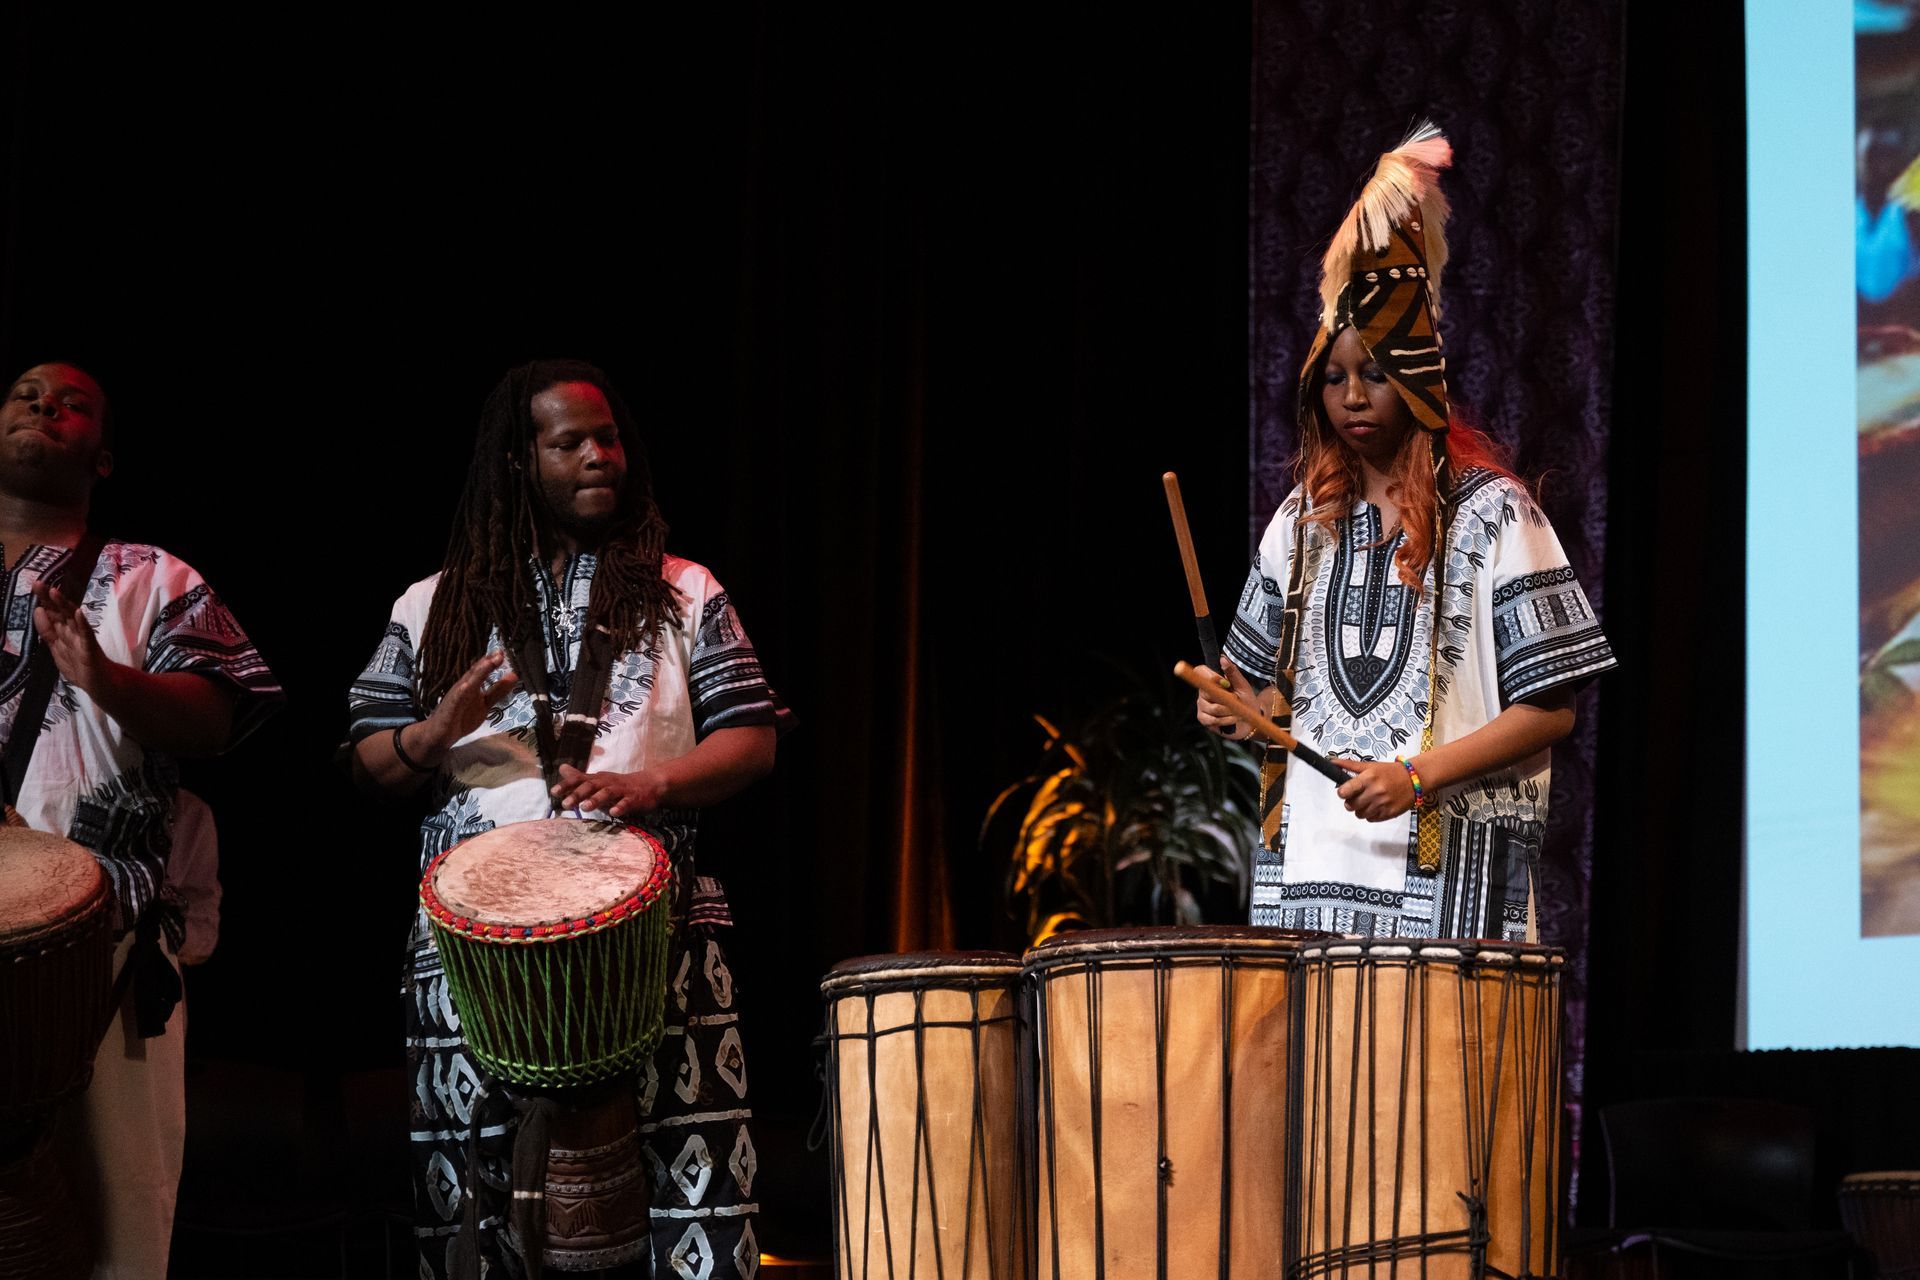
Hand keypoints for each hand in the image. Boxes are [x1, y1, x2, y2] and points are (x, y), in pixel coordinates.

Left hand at [32, 579, 114, 696]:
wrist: (99, 684)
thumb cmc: (80, 666)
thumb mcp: (56, 648)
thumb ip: (47, 630)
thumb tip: (38, 610)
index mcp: (63, 632)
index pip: (52, 613)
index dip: (44, 600)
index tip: (36, 586)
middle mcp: (72, 631)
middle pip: (60, 612)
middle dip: (49, 598)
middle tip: (38, 583)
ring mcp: (82, 638)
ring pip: (72, 618)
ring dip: (64, 605)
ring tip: (55, 592)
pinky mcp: (90, 647)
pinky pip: (86, 633)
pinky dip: (82, 623)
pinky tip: (78, 613)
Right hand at [417, 651, 519, 755]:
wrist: (440, 734)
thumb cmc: (461, 716)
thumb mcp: (485, 704)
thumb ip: (498, 691)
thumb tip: (515, 676)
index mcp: (473, 684)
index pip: (483, 669)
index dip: (493, 660)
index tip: (504, 651)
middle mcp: (464, 686)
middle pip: (476, 671)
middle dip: (487, 661)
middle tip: (500, 652)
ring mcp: (456, 695)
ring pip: (467, 681)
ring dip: (478, 671)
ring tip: (489, 662)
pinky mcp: (450, 706)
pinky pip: (456, 698)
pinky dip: (462, 691)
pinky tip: (468, 686)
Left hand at [551, 763, 667, 817]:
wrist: (649, 784)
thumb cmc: (618, 785)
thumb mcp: (597, 780)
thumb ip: (579, 777)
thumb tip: (561, 768)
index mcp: (597, 780)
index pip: (579, 780)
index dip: (567, 785)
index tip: (554, 792)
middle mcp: (607, 783)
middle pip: (591, 786)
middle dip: (578, 794)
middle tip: (565, 804)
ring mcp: (621, 790)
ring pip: (607, 793)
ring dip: (596, 799)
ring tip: (585, 808)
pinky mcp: (634, 798)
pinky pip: (627, 802)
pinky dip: (620, 807)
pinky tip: (614, 813)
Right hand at [1193, 654, 1259, 738]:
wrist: (1249, 720)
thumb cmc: (1246, 700)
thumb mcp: (1242, 685)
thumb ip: (1232, 673)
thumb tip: (1223, 658)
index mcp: (1211, 681)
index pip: (1200, 671)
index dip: (1210, 676)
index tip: (1225, 683)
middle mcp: (1203, 692)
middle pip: (1207, 692)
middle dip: (1226, 698)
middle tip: (1237, 700)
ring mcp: (1201, 706)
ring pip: (1213, 708)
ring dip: (1230, 711)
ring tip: (1237, 711)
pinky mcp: (1203, 719)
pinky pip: (1213, 720)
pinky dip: (1226, 720)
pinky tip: (1232, 719)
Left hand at [1333, 757, 1418, 821]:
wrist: (1414, 779)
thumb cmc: (1390, 771)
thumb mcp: (1371, 765)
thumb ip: (1350, 765)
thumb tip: (1331, 762)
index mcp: (1368, 778)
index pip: (1345, 791)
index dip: (1342, 793)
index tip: (1344, 792)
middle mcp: (1375, 792)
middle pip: (1350, 806)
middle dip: (1350, 802)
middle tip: (1357, 796)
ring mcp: (1382, 804)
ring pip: (1360, 815)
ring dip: (1361, 809)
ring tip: (1368, 800)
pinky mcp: (1389, 814)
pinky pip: (1371, 819)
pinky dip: (1371, 814)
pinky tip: (1377, 805)